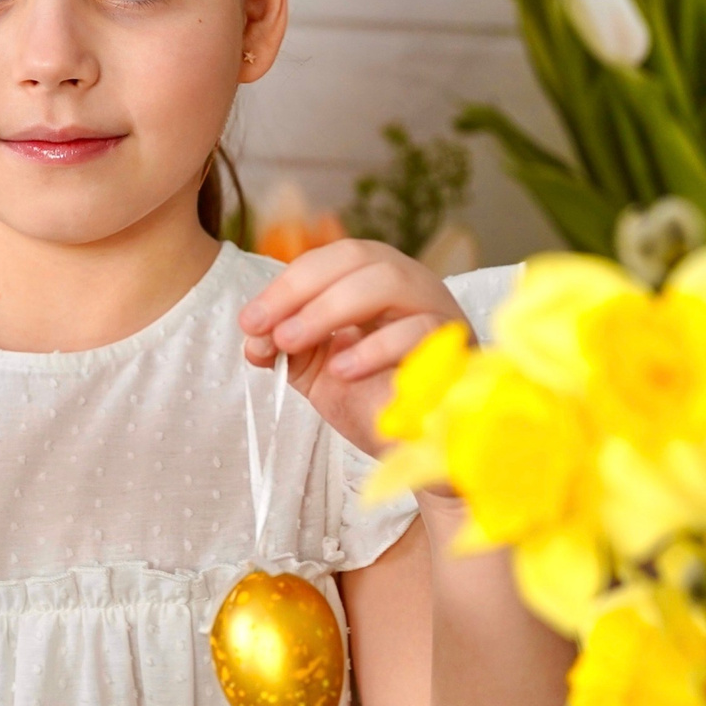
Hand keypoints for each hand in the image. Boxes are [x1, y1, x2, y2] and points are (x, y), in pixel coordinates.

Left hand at [238, 239, 467, 458]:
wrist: (418, 447)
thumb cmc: (375, 397)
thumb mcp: (320, 368)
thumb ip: (288, 348)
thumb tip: (253, 338)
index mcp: (375, 280)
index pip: (330, 260)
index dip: (286, 285)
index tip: (250, 321)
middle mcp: (410, 284)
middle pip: (357, 258)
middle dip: (301, 290)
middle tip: (261, 327)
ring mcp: (436, 309)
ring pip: (388, 281)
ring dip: (329, 308)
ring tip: (291, 341)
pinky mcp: (455, 347)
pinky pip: (418, 330)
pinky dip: (373, 347)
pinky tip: (341, 370)